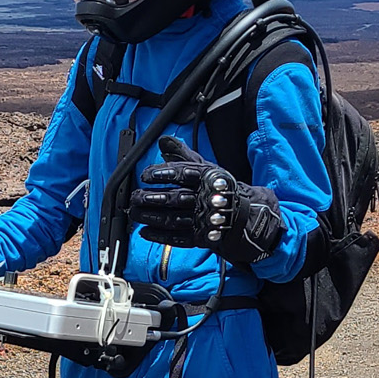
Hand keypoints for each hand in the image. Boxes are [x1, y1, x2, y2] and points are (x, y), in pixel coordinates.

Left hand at [129, 134, 283, 264]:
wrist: (243, 212)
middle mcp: (205, 197)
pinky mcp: (201, 236)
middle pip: (176, 198)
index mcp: (206, 177)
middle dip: (152, 198)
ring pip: (174, 218)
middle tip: (136, 197)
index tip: (146, 175)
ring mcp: (203, 218)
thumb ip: (182, 154)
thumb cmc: (218, 186)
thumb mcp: (204, 166)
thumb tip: (163, 140)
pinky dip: (160, 236)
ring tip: (135, 213)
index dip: (163, 173)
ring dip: (152, 217)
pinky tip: (144, 232)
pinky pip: (179, 237)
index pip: (183, 173)